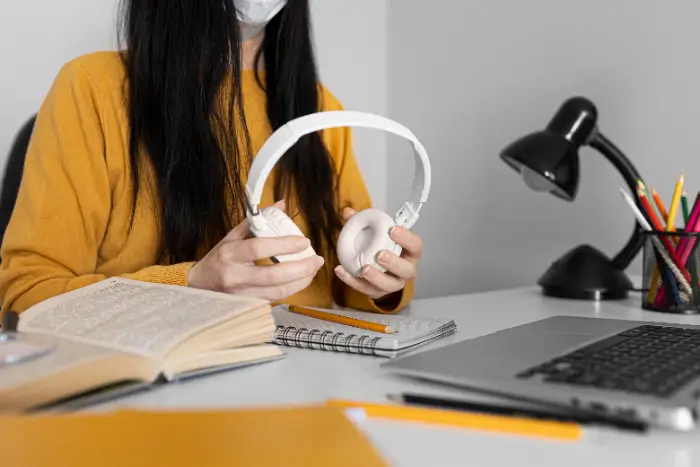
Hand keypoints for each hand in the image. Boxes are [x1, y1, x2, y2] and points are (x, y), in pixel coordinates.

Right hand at [188, 200, 324, 300]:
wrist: (198, 286)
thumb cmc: (218, 259)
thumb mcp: (231, 237)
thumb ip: (257, 221)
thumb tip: (281, 205)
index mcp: (230, 254)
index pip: (259, 248)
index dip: (284, 245)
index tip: (303, 241)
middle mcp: (236, 276)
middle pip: (274, 276)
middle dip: (301, 268)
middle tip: (317, 259)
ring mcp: (242, 294)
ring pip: (279, 292)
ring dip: (301, 281)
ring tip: (313, 269)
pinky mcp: (249, 304)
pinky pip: (276, 298)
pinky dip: (292, 289)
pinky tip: (301, 279)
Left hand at [334, 207, 422, 299]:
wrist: (379, 268)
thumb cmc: (383, 245)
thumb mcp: (378, 232)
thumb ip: (364, 220)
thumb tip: (347, 212)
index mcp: (410, 253)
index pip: (415, 246)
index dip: (406, 238)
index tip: (392, 229)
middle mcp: (406, 270)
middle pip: (406, 270)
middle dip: (394, 263)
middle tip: (380, 255)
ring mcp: (393, 284)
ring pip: (389, 285)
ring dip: (376, 278)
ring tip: (364, 268)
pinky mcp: (378, 292)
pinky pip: (367, 290)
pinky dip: (353, 281)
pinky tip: (341, 271)